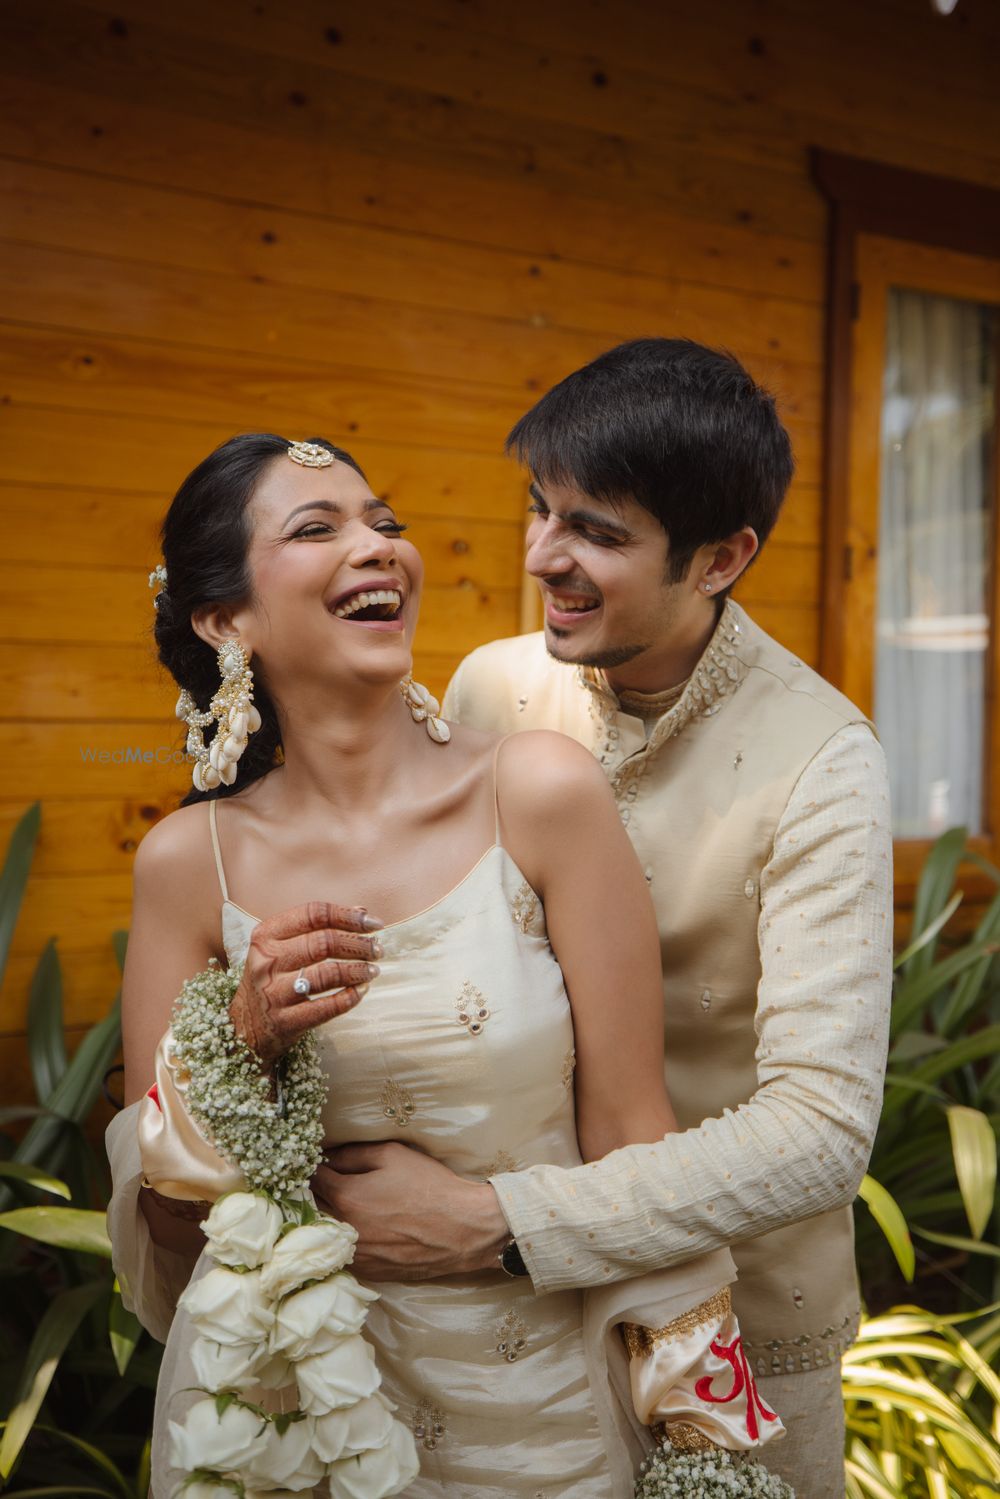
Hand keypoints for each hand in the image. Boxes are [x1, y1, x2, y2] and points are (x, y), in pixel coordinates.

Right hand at [229, 901, 381, 1064]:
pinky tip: (361, 991)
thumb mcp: (281, 948)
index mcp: (266, 935)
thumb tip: (362, 912)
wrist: (244, 1027)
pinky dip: (350, 998)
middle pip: (323, 943)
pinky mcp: (285, 1021)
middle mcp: (267, 961)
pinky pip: (326, 1007)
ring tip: (373, 970)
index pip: (313, 914)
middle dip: (358, 944)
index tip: (372, 924)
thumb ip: (318, 928)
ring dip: (358, 970)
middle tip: (377, 949)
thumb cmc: (271, 979)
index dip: (347, 916)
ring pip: (327, 974)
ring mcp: (273, 992)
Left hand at [313, 1142, 509, 1280]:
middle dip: (312, 1194)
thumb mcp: (391, 1155)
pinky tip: (357, 1228)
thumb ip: (352, 1154)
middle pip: (311, 1209)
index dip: (311, 1168)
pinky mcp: (369, 1271)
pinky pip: (343, 1253)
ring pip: (324, 1236)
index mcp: (346, 1197)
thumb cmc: (429, 1186)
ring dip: (324, 1219)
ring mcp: (355, 1255)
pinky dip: (342, 1241)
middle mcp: (344, 1229)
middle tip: (320, 1182)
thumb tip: (326, 1157)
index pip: (311, 1179)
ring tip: (337, 1205)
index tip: (314, 1162)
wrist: (462, 1228)